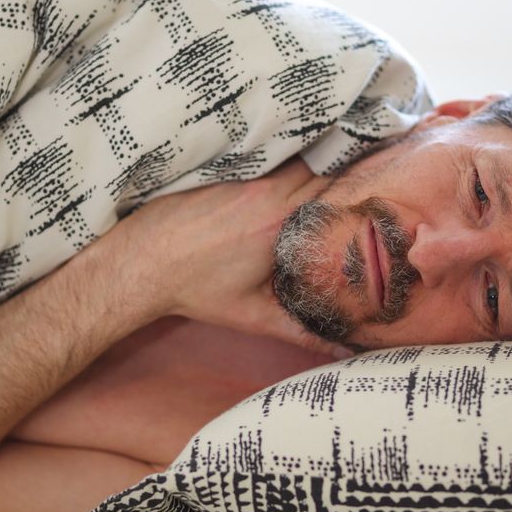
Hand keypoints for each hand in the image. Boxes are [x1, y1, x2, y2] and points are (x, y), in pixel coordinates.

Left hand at [104, 158, 347, 357]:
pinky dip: (281, 165)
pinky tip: (283, 178)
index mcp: (279, 224)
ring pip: (293, 161)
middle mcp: (265, 193)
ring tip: (322, 183)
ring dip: (310, 169)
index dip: (356, 194)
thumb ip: (302, 332)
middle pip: (319, 169)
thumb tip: (342, 351)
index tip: (372, 200)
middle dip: (338, 178)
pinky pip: (267, 160)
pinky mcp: (225, 171)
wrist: (139, 262)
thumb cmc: (193, 289)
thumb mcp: (253, 315)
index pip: (334, 193)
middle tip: (353, 191)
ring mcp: (244, 177)